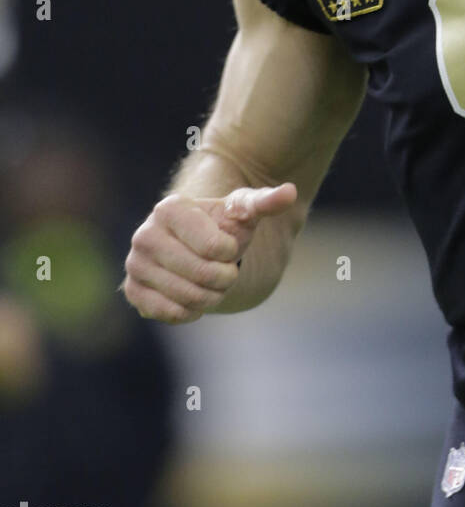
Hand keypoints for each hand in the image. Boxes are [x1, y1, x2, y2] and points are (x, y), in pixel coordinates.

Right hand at [121, 183, 297, 323]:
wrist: (196, 247)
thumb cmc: (223, 226)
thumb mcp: (245, 210)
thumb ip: (266, 202)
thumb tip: (290, 193)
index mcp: (170, 209)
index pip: (214, 247)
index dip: (230, 252)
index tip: (228, 246)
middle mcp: (145, 235)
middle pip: (202, 274)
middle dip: (224, 278)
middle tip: (226, 271)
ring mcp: (135, 264)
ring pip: (187, 296)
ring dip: (211, 296)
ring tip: (211, 283)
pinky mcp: (132, 291)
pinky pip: (169, 313)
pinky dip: (191, 311)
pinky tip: (194, 298)